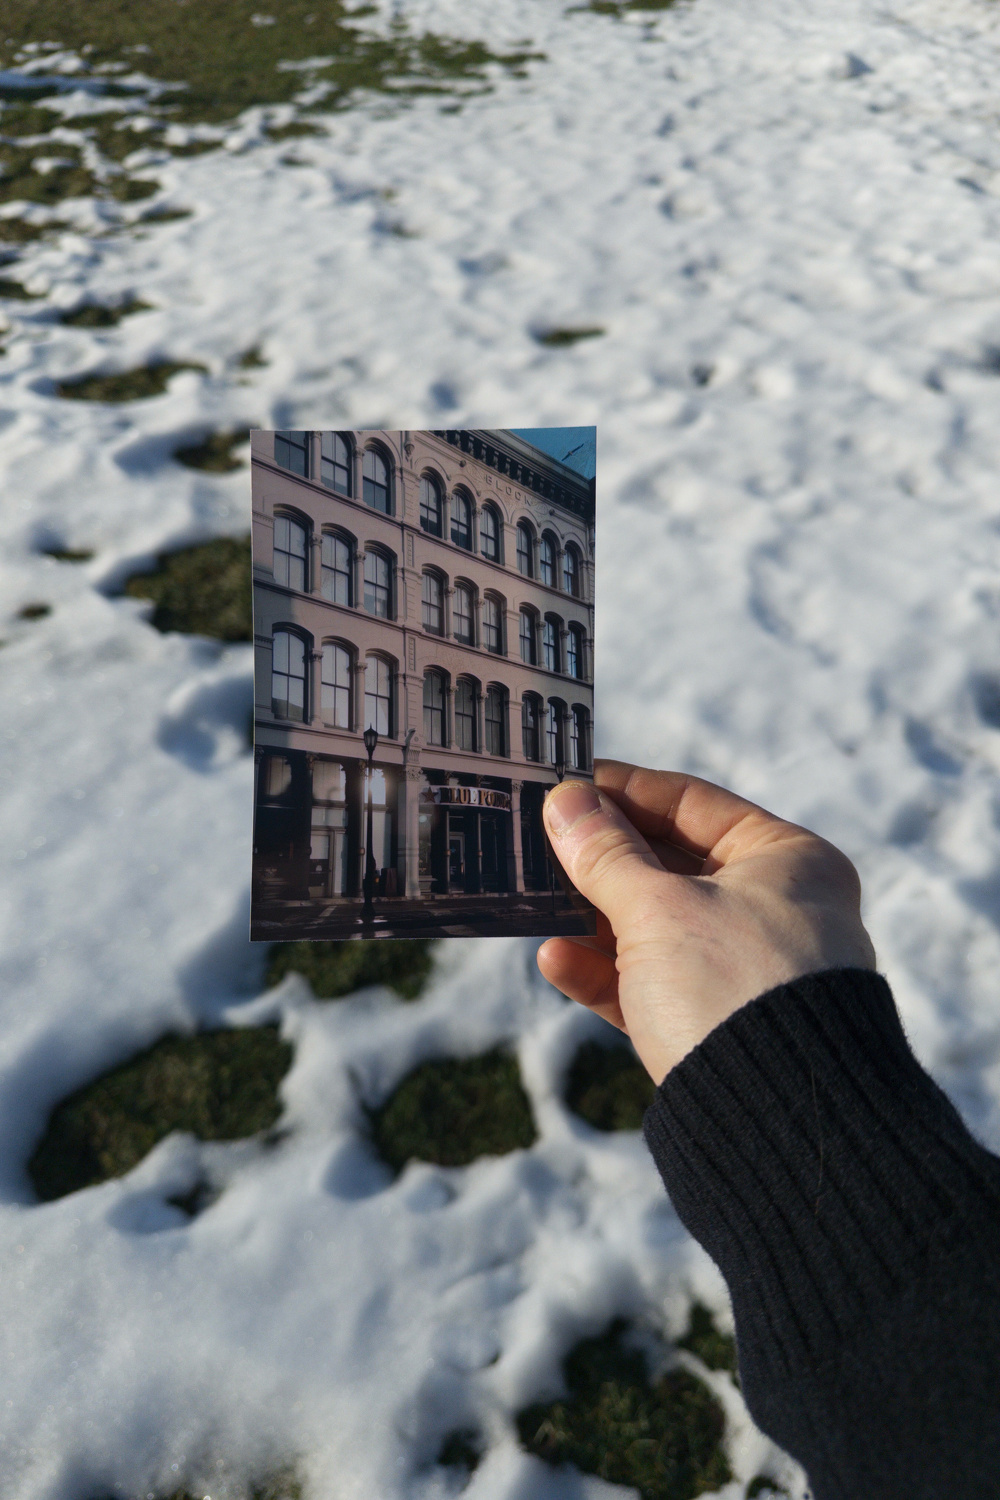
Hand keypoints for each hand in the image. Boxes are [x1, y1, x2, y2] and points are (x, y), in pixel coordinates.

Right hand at [538, 761, 876, 1084]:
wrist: (774, 1125)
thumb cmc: (732, 988)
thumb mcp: (658, 909)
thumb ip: (605, 855)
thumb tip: (565, 803)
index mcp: (786, 860)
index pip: (691, 802)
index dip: (623, 790)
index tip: (565, 786)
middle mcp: (774, 909)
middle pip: (668, 864)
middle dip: (599, 859)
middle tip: (535, 842)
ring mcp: (745, 971)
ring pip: (653, 928)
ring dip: (591, 918)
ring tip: (533, 901)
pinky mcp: (715, 1025)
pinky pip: (651, 985)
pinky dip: (605, 972)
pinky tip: (555, 961)